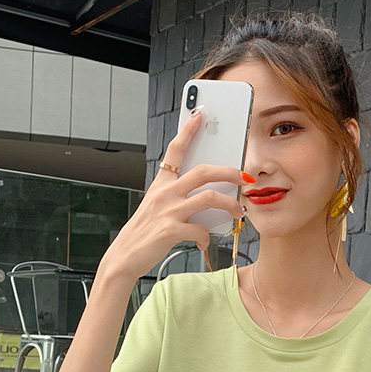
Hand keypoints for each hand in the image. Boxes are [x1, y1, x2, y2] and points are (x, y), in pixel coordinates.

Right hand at [100, 108, 250, 281]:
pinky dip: (207, 238)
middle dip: (229, 172)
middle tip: (245, 177)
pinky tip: (204, 243)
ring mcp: (168, 211)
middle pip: (204, 171)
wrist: (125, 256)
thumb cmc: (144, 233)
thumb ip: (178, 198)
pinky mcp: (171, 230)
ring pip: (209, 198)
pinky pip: (201, 231)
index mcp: (161, 184)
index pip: (175, 150)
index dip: (188, 131)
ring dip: (230, 205)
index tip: (199, 115)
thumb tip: (206, 199)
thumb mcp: (157, 207)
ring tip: (238, 211)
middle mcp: (165, 193)